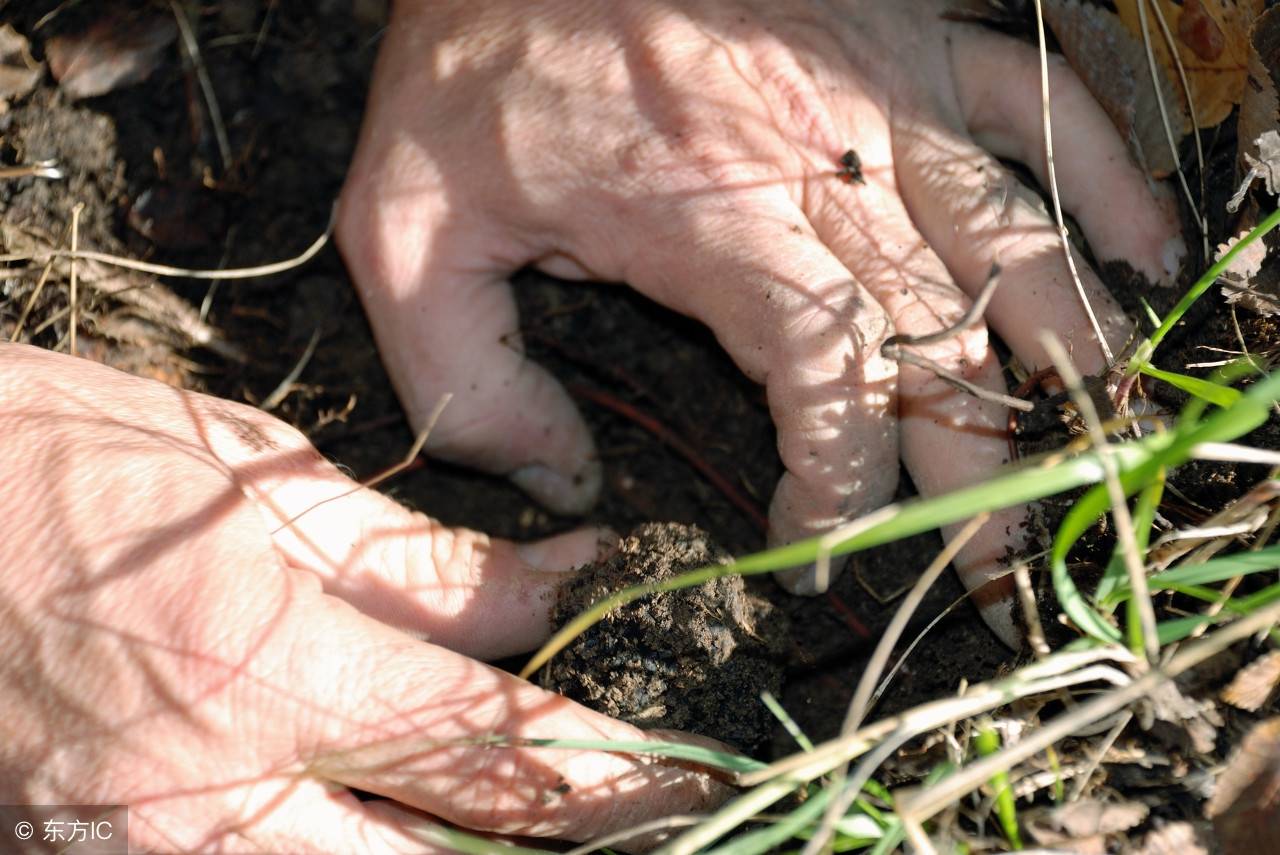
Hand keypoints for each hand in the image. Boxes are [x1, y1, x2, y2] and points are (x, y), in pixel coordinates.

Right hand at [0, 344, 729, 851]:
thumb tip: (552, 590)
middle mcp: (203, 792)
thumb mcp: (253, 480)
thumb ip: (416, 561)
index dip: (612, 772)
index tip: (689, 776)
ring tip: (531, 814)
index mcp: (258, 661)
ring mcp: (137, 854)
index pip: (491, 746)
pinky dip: (358, 854)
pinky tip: (396, 816)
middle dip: (562, 842)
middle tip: (645, 812)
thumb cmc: (49, 459)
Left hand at [336, 0, 1182, 640]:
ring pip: (1023, 243)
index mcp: (727, 230)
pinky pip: (1046, 98)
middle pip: (948, 348)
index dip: (846, 496)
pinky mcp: (915, 34)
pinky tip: (1142, 251)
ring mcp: (895, 91)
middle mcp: (838, 169)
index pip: (836, 400)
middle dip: (981, 474)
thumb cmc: (472, 53)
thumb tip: (559, 482)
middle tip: (999, 567)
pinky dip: (1103, 175)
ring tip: (1091, 435)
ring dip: (1068, 353)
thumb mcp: (406, 228)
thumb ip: (466, 383)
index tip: (825, 549)